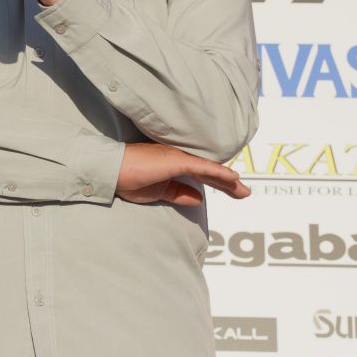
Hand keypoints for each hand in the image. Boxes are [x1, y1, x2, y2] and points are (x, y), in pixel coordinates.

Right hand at [116, 142, 250, 205]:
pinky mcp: (175, 161)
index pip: (201, 174)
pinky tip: (232, 178)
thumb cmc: (129, 179)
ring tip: (243, 190)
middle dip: (228, 183)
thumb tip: (200, 198)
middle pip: (209, 171)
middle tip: (245, 193)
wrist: (111, 171)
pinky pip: (202, 168)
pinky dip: (218, 173)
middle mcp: (179, 158)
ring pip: (209, 169)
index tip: (234, 190)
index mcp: (174, 164)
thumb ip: (179, 193)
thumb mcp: (159, 192)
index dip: (218, 182)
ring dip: (228, 180)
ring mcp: (178, 158)